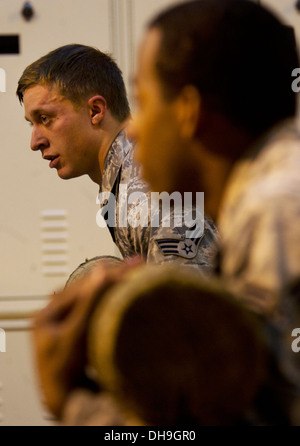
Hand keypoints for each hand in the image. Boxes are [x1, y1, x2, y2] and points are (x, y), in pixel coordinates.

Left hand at [32, 256, 142, 418]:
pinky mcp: (80, 332)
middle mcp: (56, 315)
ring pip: (94, 297)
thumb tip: (101, 273)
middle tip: (137, 264)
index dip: (109, 275)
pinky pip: (97, 309)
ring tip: (133, 273)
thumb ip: (88, 304)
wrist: (66, 400)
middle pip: (88, 289)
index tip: (131, 267)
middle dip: (114, 276)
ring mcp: (68, 324)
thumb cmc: (63, 373)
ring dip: (114, 285)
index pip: (83, 286)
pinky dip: (112, 299)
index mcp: (49, 313)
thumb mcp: (75, 335)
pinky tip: (123, 293)